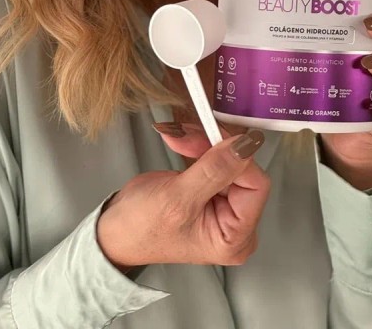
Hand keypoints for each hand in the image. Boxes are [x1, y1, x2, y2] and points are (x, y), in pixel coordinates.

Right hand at [96, 127, 268, 269]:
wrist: (115, 229)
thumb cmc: (141, 229)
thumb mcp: (178, 199)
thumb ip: (215, 170)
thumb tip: (248, 145)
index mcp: (236, 238)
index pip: (256, 185)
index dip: (235, 157)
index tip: (210, 136)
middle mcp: (237, 223)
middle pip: (242, 168)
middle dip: (212, 145)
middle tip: (184, 134)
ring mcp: (225, 205)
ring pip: (229, 157)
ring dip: (202, 141)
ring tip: (177, 135)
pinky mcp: (213, 189)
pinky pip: (217, 158)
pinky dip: (198, 145)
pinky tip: (180, 140)